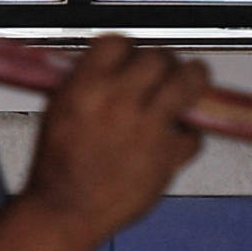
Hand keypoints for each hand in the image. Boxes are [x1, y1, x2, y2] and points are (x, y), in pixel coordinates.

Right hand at [23, 35, 208, 246]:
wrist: (66, 208)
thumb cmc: (56, 165)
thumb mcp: (57, 110)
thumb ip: (85, 84)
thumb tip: (109, 70)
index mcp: (86, 86)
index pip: (118, 42)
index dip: (128, 47)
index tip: (131, 54)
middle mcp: (120, 100)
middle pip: (158, 57)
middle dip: (162, 61)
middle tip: (163, 69)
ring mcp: (149, 127)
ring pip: (188, 82)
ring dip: (193, 78)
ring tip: (193, 79)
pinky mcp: (170, 154)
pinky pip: (194, 133)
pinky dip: (188, 134)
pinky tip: (175, 137)